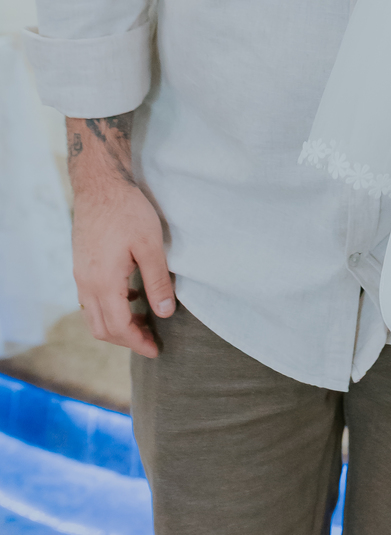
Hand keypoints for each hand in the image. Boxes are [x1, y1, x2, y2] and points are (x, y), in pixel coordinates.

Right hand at [67, 115, 175, 357]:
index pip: (118, 328)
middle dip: (127, 339)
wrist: (99, 184)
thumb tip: (166, 313)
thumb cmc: (127, 210)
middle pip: (103, 328)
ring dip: (117, 325)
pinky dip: (109, 308)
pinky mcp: (81, 265)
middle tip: (151, 340)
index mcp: (103, 282)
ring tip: (143, 320)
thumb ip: (158, 281)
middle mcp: (87, 284)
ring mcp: (80, 275)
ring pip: (94, 316)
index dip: (137, 343)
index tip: (156, 350)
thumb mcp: (150, 244)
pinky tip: (130, 295)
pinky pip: (91, 299)